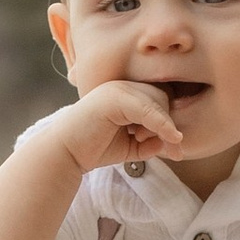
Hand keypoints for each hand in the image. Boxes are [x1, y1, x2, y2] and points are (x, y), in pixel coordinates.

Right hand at [57, 78, 183, 175]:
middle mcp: (123, 86)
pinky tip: (170, 136)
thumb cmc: (93, 148)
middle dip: (169, 125)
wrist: (64, 153)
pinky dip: (161, 123)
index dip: (168, 122)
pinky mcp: (113, 98)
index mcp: (127, 94)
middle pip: (162, 98)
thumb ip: (151, 142)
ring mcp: (117, 89)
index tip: (174, 147)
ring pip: (157, 101)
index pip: (160, 100)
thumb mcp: (130, 146)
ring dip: (162, 126)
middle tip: (170, 149)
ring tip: (142, 141)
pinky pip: (146, 108)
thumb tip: (175, 140)